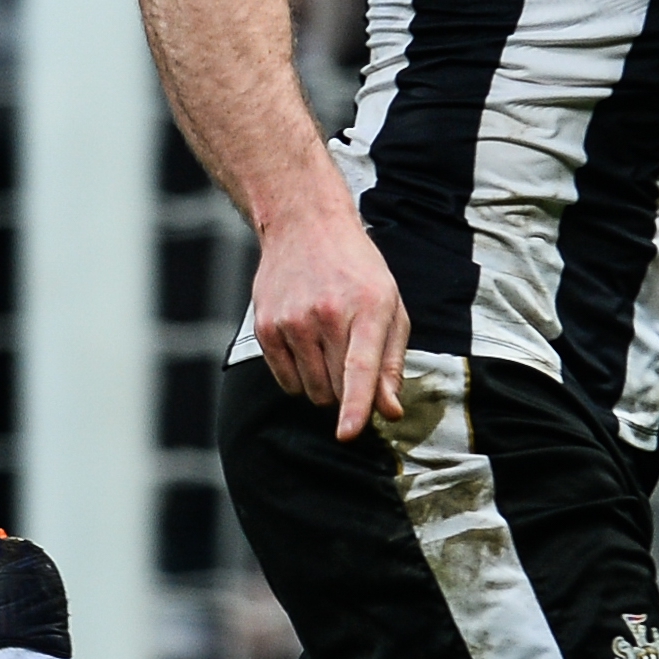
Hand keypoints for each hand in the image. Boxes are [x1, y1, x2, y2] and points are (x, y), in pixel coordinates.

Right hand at [250, 191, 408, 439]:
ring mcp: (291, 321)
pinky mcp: (266, 327)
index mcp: (368, 307)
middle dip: (349, 392)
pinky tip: (306, 344)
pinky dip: (300, 377)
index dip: (356, 404)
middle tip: (352, 360)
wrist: (305, 225)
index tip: (349, 433)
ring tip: (328, 345)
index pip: (359, 367)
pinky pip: (286, 382)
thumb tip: (390, 411)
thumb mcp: (390, 306)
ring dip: (324, 385)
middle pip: (337, 389)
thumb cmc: (357, 270)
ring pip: (311, 391)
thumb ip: (392, 363)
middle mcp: (326, 314)